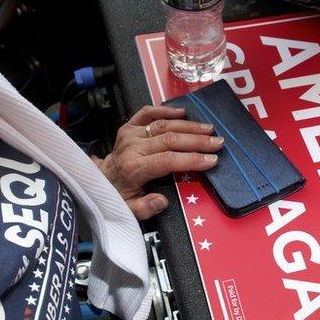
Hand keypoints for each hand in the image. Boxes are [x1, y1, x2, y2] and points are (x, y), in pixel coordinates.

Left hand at [96, 105, 224, 219]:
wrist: (101, 180)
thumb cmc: (119, 195)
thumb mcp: (129, 210)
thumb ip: (145, 208)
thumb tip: (162, 202)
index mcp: (134, 168)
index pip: (168, 160)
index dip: (192, 159)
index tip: (212, 160)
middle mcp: (132, 147)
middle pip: (169, 139)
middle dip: (197, 141)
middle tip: (218, 142)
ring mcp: (130, 134)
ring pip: (163, 124)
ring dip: (189, 126)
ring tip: (209, 129)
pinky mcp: (129, 126)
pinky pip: (147, 113)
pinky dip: (165, 110)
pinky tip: (183, 112)